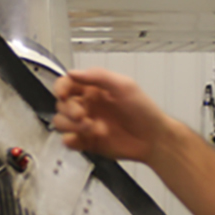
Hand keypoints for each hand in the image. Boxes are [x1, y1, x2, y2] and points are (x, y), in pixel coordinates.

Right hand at [53, 68, 169, 162]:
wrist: (153, 139)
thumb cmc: (144, 111)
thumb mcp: (124, 86)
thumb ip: (98, 76)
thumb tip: (73, 73)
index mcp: (94, 89)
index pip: (67, 84)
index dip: (60, 87)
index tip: (63, 94)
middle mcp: (88, 105)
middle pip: (61, 104)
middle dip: (69, 109)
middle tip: (83, 115)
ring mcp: (86, 124)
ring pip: (61, 122)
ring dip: (70, 125)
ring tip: (90, 127)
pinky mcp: (87, 142)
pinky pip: (68, 141)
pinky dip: (70, 140)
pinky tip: (81, 138)